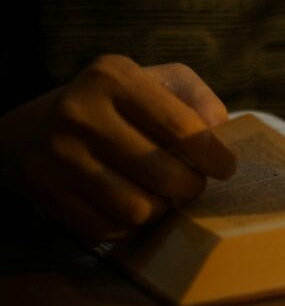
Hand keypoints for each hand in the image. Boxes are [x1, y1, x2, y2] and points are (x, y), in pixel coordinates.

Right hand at [0, 54, 236, 241]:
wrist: (37, 127)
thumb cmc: (118, 105)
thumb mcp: (157, 81)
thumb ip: (196, 97)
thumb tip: (217, 128)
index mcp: (114, 77)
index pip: (182, 128)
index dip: (214, 157)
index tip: (225, 168)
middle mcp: (79, 112)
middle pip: (164, 175)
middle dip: (191, 187)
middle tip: (192, 183)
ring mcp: (57, 155)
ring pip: (138, 209)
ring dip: (162, 209)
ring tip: (162, 194)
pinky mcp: (46, 191)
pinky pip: (109, 228)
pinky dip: (132, 226)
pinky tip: (134, 206)